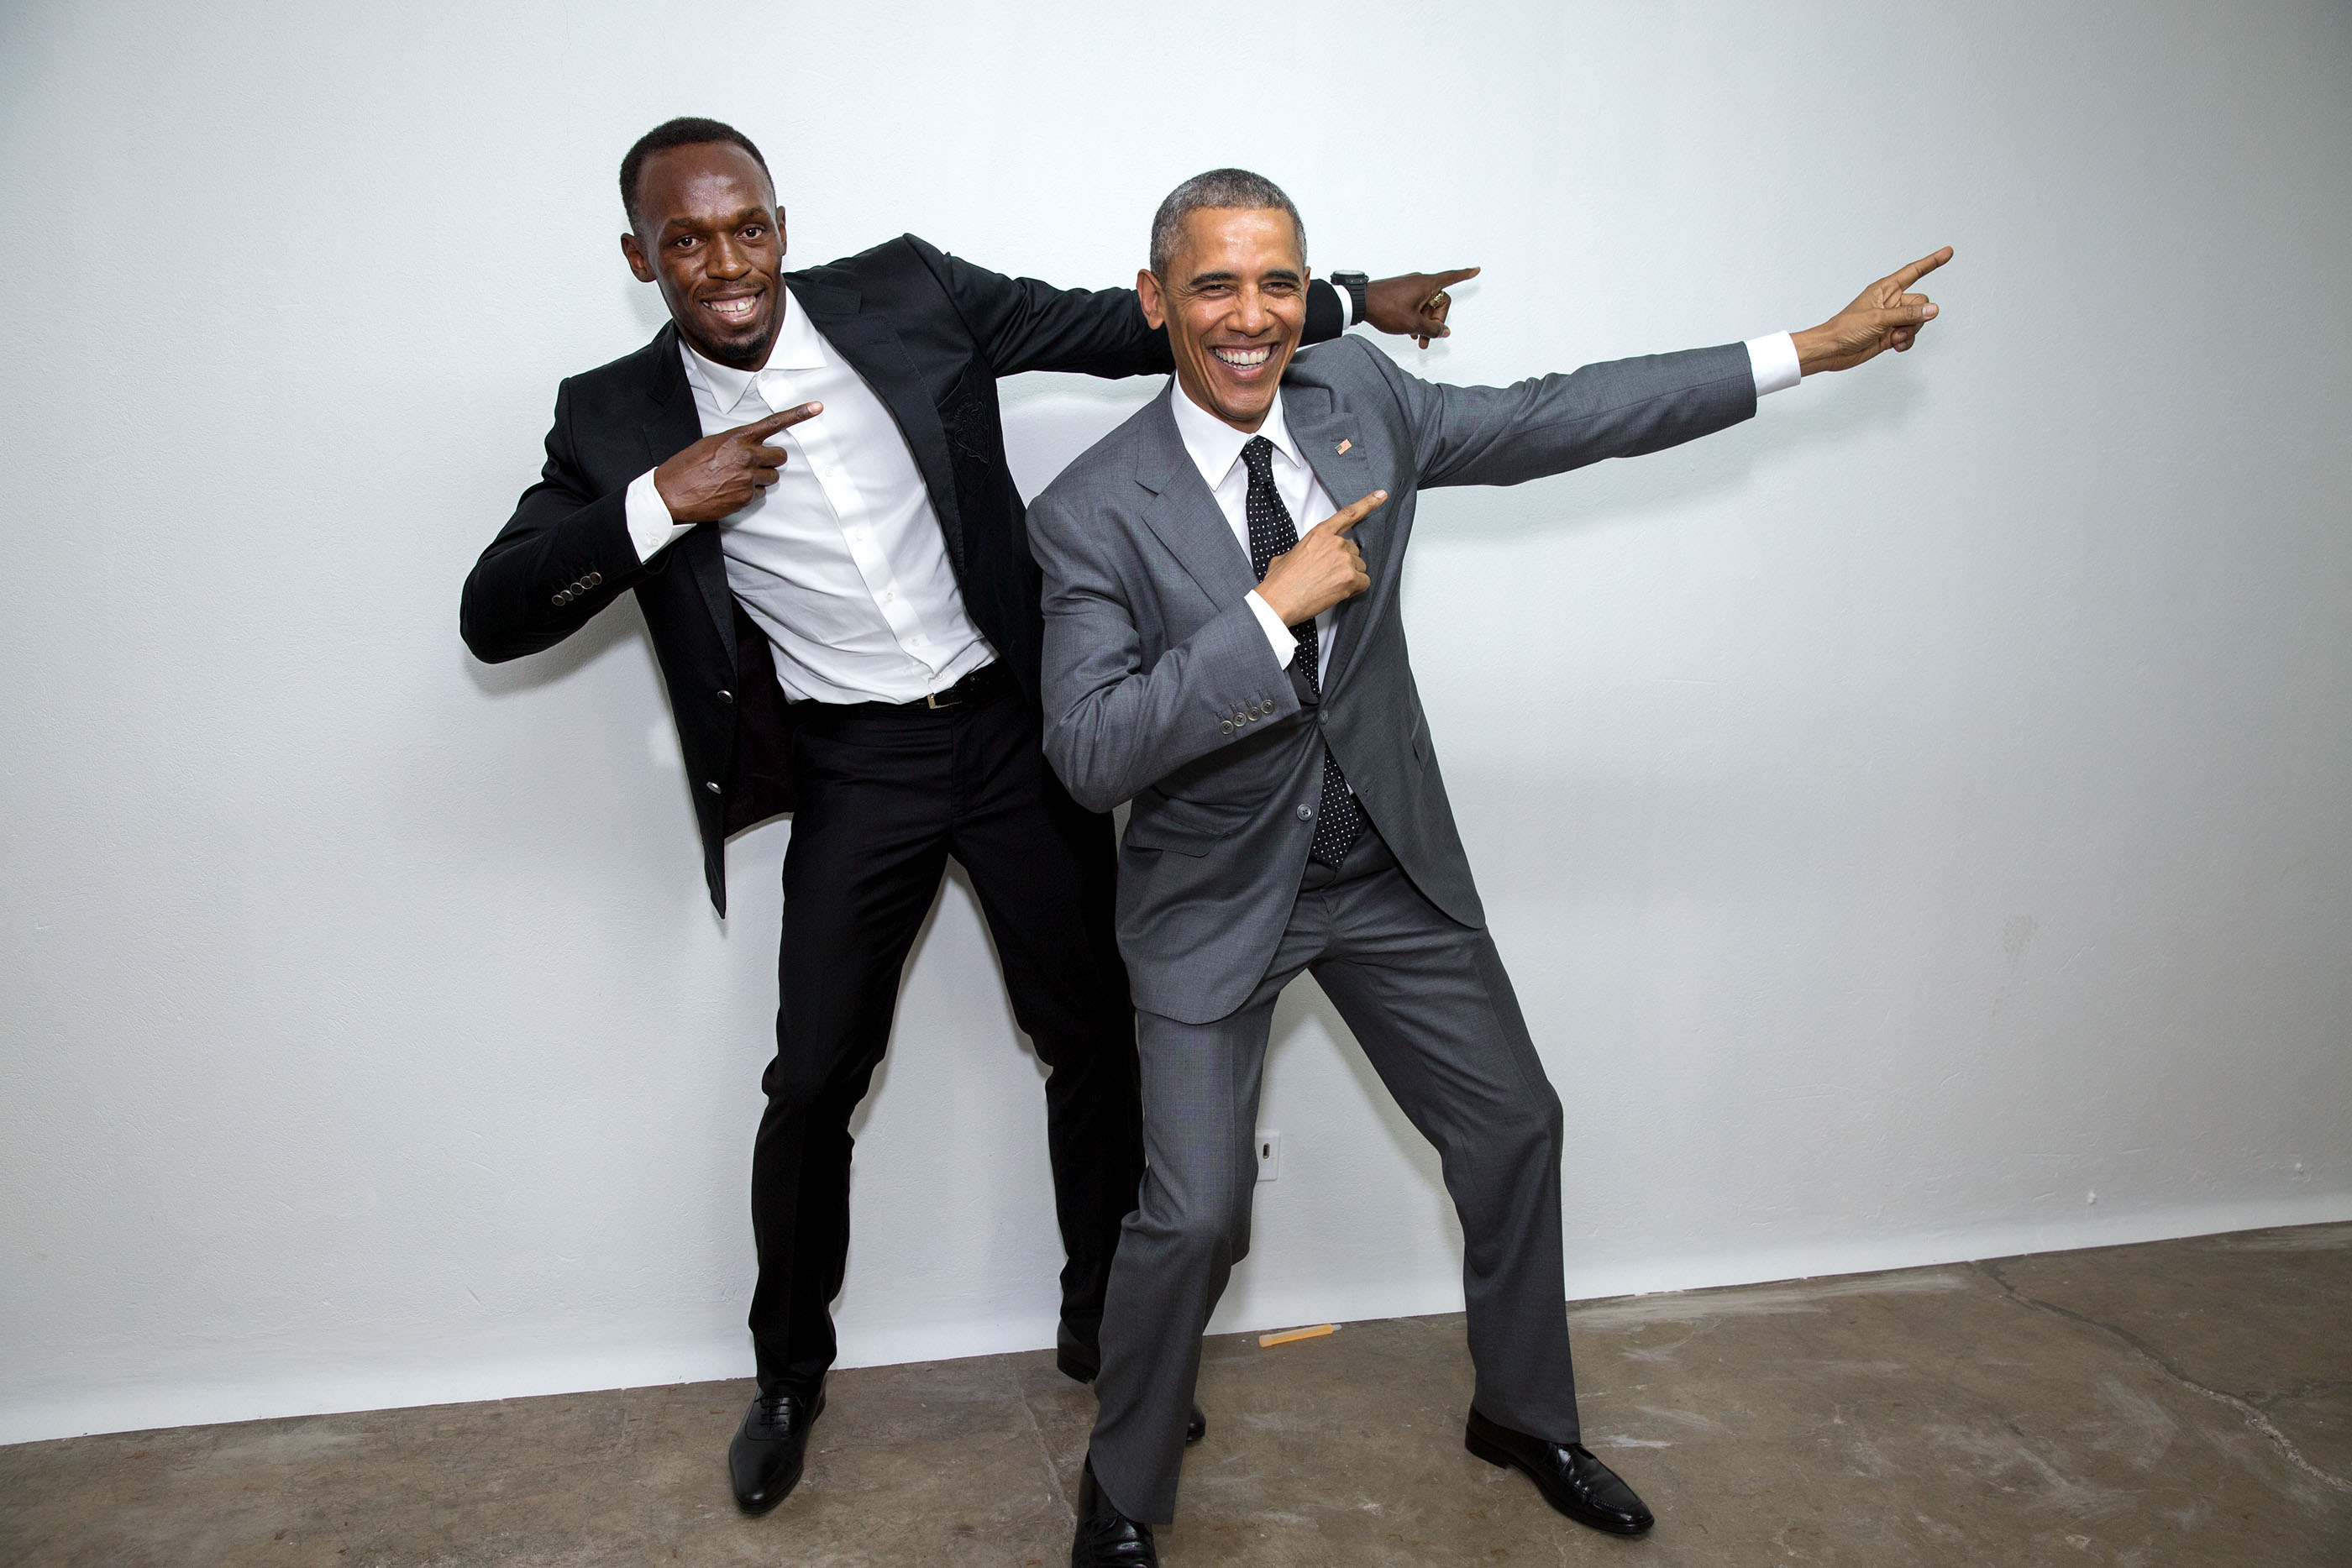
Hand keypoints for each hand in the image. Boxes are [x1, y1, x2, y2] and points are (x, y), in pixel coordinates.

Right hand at [652, 402, 821, 522]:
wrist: (671, 493)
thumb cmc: (687, 467)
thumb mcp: (710, 444)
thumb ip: (735, 442)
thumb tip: (750, 446)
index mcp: (737, 438)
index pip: (774, 422)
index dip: (798, 414)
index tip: (817, 406)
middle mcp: (746, 455)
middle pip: (780, 456)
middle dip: (772, 460)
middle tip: (756, 464)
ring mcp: (748, 478)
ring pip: (771, 477)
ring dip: (760, 478)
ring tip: (736, 479)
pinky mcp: (746, 497)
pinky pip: (760, 494)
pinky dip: (749, 494)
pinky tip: (729, 491)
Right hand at [1257, 490, 1386, 624]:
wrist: (1277, 601)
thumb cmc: (1280, 582)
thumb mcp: (1289, 555)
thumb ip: (1306, 549)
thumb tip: (1305, 557)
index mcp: (1320, 533)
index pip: (1348, 514)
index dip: (1368, 503)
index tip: (1381, 495)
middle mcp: (1335, 543)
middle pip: (1354, 551)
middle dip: (1344, 564)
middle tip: (1326, 576)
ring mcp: (1344, 560)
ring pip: (1359, 568)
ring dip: (1349, 577)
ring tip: (1327, 585)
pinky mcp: (1350, 578)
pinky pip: (1364, 582)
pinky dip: (1354, 589)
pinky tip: (1336, 592)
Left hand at [1365, 268, 1479, 347]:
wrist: (1360, 302)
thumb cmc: (1385, 308)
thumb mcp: (1413, 324)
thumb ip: (1432, 329)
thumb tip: (1444, 331)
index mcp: (1427, 284)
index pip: (1451, 278)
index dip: (1465, 275)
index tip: (1476, 270)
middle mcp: (1420, 282)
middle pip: (1438, 301)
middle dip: (1437, 321)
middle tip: (1428, 339)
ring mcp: (1409, 286)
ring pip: (1426, 306)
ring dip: (1425, 323)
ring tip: (1417, 340)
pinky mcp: (1400, 292)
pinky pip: (1415, 304)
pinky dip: (1416, 317)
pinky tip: (1410, 332)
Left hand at [1792, 248, 1951, 374]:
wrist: (1832, 350)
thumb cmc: (1846, 328)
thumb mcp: (1879, 319)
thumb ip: (1908, 315)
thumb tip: (1933, 310)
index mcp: (1885, 289)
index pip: (1914, 272)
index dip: (1932, 262)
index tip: (1948, 252)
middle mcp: (1891, 301)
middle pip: (1921, 302)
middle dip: (1916, 317)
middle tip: (1900, 326)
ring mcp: (1891, 319)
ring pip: (1917, 321)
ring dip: (1910, 332)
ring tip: (1893, 338)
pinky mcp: (1890, 334)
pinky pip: (1910, 335)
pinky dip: (1906, 342)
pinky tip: (1895, 346)